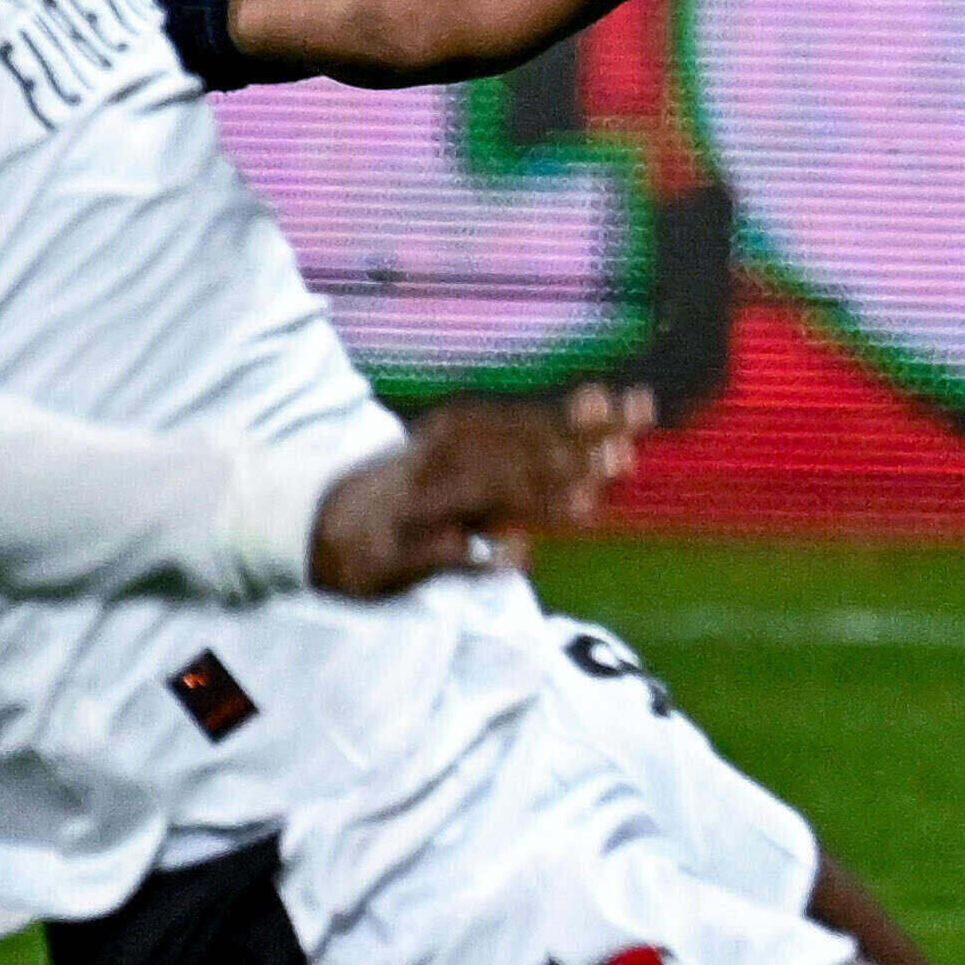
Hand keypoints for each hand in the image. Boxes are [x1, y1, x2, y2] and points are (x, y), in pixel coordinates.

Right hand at [310, 386, 652, 596]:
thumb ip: (533, 443)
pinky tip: (517, 558)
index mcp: (464, 430)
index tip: (642, 407)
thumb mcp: (471, 457)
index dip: (589, 419)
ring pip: (483, 498)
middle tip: (626, 458)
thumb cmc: (416, 492)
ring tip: (586, 505)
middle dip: (572, 457)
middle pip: (517, 456)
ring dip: (536, 500)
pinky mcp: (399, 554)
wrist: (322, 527)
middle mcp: (444, 459)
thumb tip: (605, 406)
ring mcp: (421, 506)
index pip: (536, 422)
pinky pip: (445, 555)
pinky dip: (480, 557)